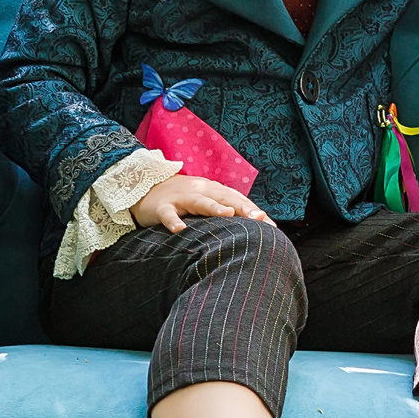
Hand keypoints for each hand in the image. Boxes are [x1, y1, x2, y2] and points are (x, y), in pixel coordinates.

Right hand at [129, 174, 268, 233]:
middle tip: (260, 220)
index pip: (240, 201)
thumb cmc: (183, 199)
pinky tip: (179, 230)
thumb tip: (253, 228)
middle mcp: (202, 191)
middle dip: (244, 208)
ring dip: (215, 208)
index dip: (255, 212)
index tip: (273, 227)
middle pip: (226, 198)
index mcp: (215, 191)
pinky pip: (168, 215)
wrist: (145, 188)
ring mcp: (182, 197)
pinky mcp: (162, 206)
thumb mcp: (206, 201)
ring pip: (201, 202)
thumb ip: (226, 211)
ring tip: (228, 215)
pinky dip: (173, 222)